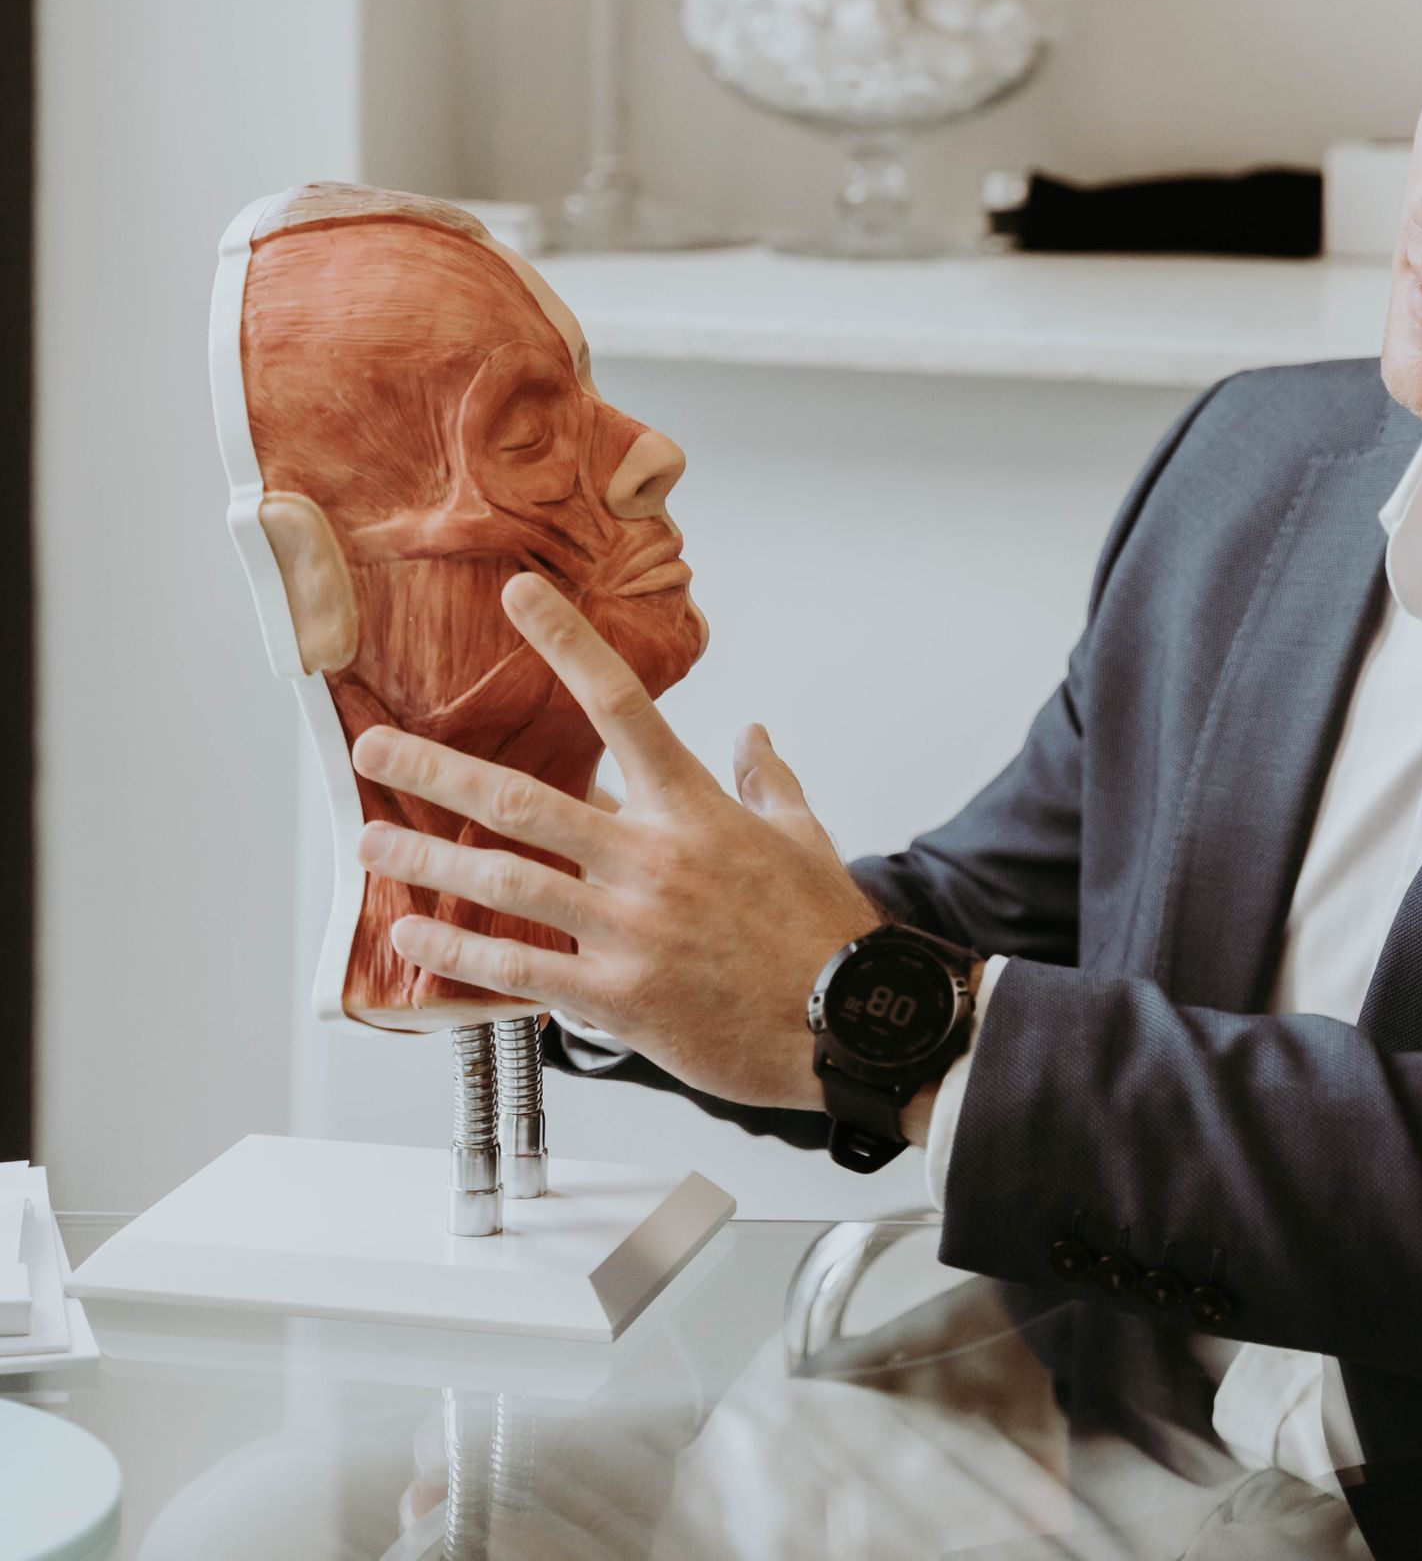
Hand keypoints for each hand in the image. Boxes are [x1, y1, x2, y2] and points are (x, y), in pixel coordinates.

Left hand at [351, 575, 880, 1109]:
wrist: (851, 1024)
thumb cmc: (827, 930)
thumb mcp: (802, 834)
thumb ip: (766, 779)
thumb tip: (750, 735)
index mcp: (693, 807)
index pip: (621, 703)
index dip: (567, 642)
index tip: (519, 597)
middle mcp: (650, 859)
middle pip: (523, 800)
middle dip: (436, 772)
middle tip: (375, 751)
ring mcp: (628, 931)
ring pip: (505, 883)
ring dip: (426, 860)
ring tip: (370, 842)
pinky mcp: (618, 998)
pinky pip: (520, 970)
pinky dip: (458, 953)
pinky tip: (413, 936)